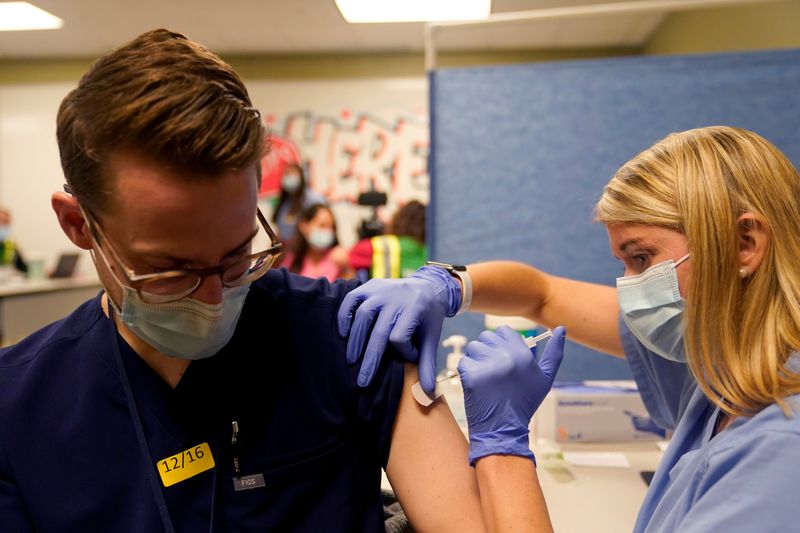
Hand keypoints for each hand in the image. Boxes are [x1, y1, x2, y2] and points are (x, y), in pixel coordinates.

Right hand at [337, 266, 461, 391]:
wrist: (428, 286)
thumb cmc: (428, 317)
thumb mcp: (432, 337)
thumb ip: (427, 364)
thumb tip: (429, 393)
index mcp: (414, 309)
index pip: (400, 337)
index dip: (404, 351)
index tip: (410, 356)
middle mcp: (396, 298)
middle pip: (379, 332)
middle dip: (370, 359)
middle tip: (362, 382)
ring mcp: (380, 290)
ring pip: (363, 316)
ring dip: (355, 340)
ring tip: (351, 360)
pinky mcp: (369, 286)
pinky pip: (351, 299)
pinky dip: (344, 315)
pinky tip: (342, 333)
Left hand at [459, 325, 565, 464]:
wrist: (503, 429)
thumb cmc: (524, 402)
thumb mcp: (545, 378)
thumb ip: (554, 353)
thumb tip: (561, 328)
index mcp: (523, 354)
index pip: (503, 331)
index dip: (500, 342)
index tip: (502, 356)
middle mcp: (505, 357)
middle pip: (486, 337)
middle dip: (488, 350)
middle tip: (493, 370)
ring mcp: (486, 366)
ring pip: (473, 347)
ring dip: (476, 359)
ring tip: (485, 377)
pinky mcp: (470, 376)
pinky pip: (463, 362)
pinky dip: (467, 371)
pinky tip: (477, 384)